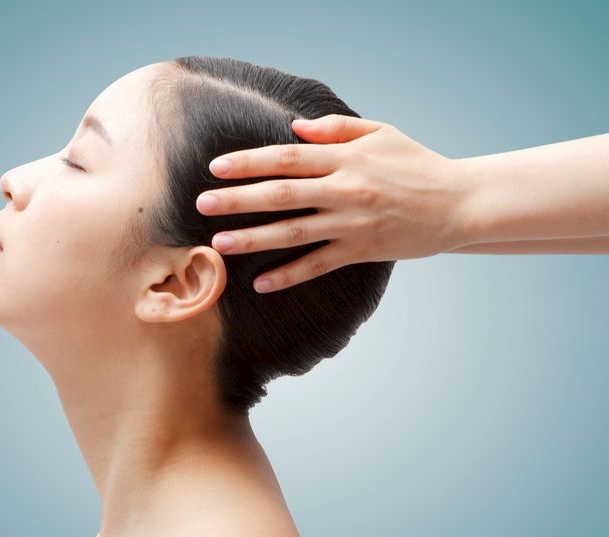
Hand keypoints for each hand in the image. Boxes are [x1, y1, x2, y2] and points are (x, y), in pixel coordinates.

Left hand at [197, 114, 472, 292]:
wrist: (460, 202)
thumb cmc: (417, 164)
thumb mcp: (382, 133)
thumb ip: (336, 130)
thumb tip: (294, 128)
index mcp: (345, 158)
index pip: (286, 158)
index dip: (249, 162)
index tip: (216, 168)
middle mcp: (345, 188)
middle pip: (281, 194)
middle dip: (238, 199)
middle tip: (202, 204)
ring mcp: (353, 222)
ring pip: (293, 232)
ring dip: (253, 238)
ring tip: (218, 243)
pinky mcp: (362, 250)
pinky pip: (318, 264)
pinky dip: (289, 275)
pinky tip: (260, 282)